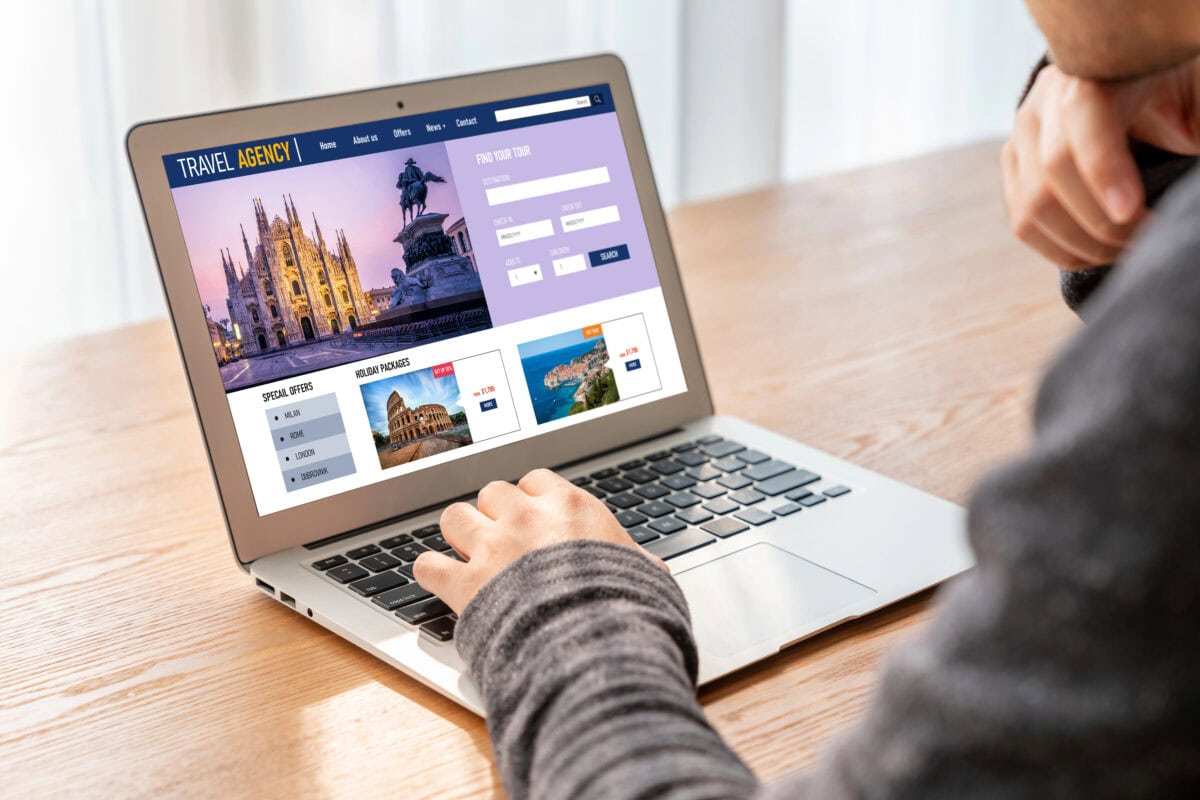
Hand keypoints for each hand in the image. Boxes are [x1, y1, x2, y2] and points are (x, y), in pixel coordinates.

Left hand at [413, 468, 666, 613]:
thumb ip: (638, 564)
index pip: (536, 480)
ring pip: (454, 516)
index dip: (532, 500)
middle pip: (492, 493)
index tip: (536, 518)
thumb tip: (653, 571)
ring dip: (459, 534)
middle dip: (494, 514)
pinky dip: (430, 573)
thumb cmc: (625, 607)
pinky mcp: (464, 584)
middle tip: (503, 540)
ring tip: (468, 554)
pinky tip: (438, 580)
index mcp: (571, 507)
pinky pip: (427, 564)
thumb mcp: (646, 575)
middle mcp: (526, 518)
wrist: (594, 642)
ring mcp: (492, 548)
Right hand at [1002, 61, 1199, 269]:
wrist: (1145, 86)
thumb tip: (1194, 166)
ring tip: (1128, 251)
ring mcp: (1022, 135)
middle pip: (1051, 174)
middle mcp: (1046, 97)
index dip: (1102, 168)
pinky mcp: (1014, 170)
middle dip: (1101, 223)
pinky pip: (1024, 224)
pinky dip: (1063, 250)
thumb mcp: (1197, 92)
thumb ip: (1196, 119)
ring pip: (1032, 207)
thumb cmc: (1181, 91)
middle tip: (1149, 242)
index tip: (1130, 212)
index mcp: (1097, 66)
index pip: (1083, 114)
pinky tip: (1100, 253)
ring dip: (1083, 244)